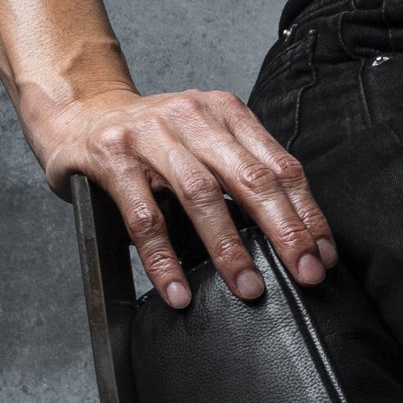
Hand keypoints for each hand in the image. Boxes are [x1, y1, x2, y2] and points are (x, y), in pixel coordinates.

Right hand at [31, 85, 337, 310]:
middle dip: (283, 230)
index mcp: (226, 113)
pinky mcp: (111, 157)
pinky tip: (178, 291)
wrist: (79, 111)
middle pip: (250, 178)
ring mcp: (150, 135)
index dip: (307, 213)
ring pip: (200, 195)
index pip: (280, 166)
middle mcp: (192, 117)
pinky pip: (143, 217)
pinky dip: (163, 259)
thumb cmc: (152, 139)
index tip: (322, 256)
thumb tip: (293, 233)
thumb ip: (241, 171)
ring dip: (228, 248)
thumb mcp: (203, 140)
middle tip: (304, 274)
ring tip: (248, 288)